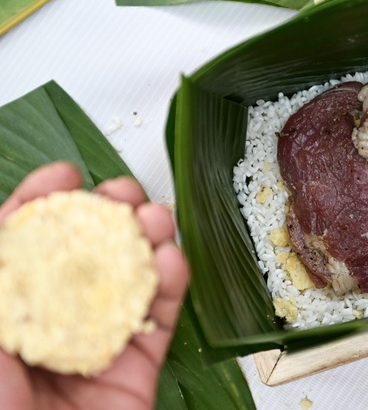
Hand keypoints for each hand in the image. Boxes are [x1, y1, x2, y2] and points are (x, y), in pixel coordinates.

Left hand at [0, 162, 188, 409]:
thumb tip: (1, 237)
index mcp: (6, 322)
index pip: (19, 251)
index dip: (38, 207)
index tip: (61, 177)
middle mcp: (48, 328)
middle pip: (80, 258)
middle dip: (103, 217)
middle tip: (119, 196)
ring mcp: (94, 346)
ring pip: (125, 282)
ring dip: (145, 243)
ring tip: (154, 218)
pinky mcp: (135, 369)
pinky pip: (157, 321)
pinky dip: (170, 286)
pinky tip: (171, 260)